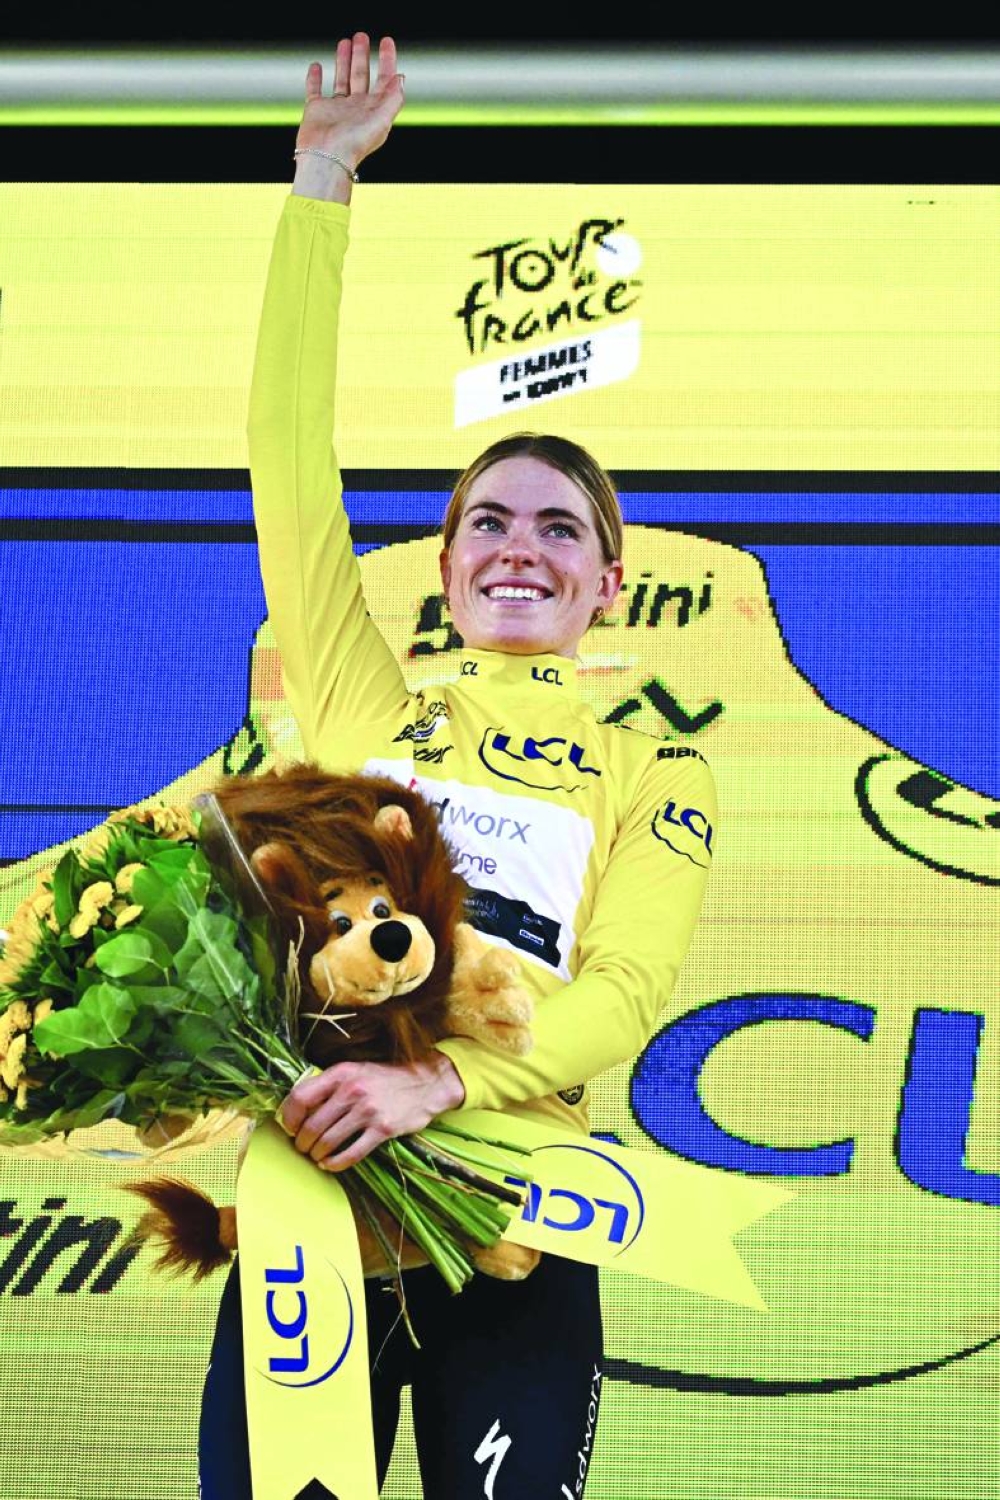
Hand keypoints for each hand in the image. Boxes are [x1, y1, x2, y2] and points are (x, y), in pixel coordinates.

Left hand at [277, 1051, 464, 1170]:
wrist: (427, 1083)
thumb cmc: (386, 1079)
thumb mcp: (356, 1071)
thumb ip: (330, 1085)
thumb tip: (299, 1108)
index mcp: (341, 1073)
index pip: (300, 1097)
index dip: (289, 1117)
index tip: (290, 1128)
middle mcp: (352, 1090)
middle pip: (312, 1125)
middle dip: (302, 1142)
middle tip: (303, 1148)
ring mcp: (368, 1110)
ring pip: (328, 1141)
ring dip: (316, 1154)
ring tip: (316, 1156)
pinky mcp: (383, 1129)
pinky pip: (351, 1153)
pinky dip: (335, 1163)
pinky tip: (331, 1164)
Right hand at [297, 32, 404, 175]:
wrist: (326, 158)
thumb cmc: (354, 144)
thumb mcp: (382, 120)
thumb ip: (393, 99)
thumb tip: (401, 77)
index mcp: (373, 110)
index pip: (383, 80)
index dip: (387, 61)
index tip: (386, 42)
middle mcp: (356, 108)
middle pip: (361, 75)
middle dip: (362, 55)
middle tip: (361, 37)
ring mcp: (336, 109)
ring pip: (341, 79)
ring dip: (343, 61)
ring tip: (344, 42)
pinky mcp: (317, 110)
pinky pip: (315, 90)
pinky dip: (315, 78)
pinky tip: (317, 66)